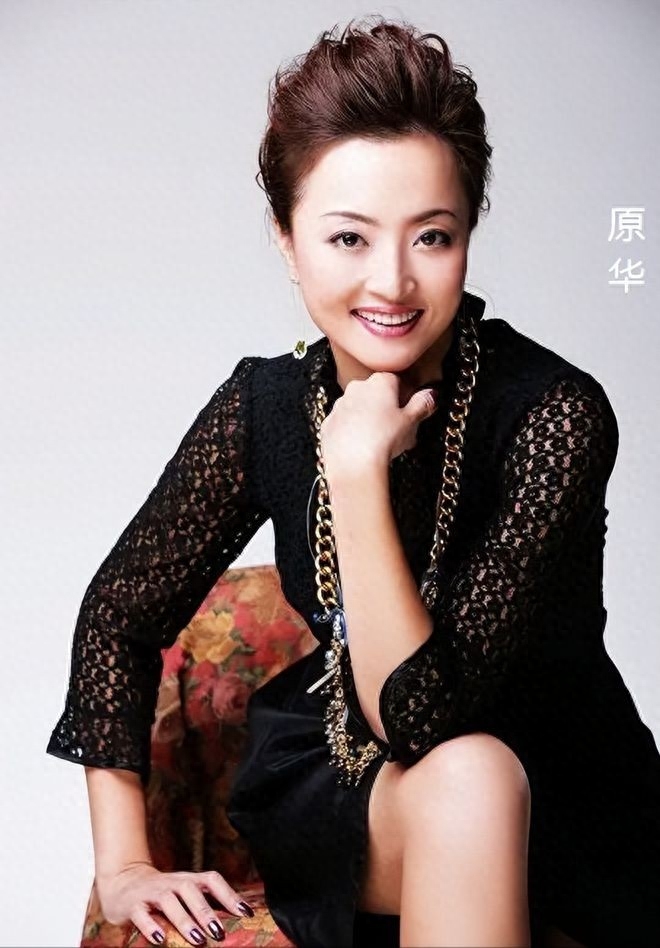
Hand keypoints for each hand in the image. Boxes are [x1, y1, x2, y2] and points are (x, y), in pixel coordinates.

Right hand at [97, 861, 254, 944]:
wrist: (123, 882)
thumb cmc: (162, 894)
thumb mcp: (183, 895)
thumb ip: (202, 904)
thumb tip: (234, 922)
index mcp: (188, 880)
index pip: (211, 880)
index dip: (229, 894)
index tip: (246, 913)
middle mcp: (172, 883)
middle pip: (190, 890)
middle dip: (206, 912)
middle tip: (219, 933)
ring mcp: (152, 892)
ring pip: (168, 901)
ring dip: (184, 920)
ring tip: (197, 940)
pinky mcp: (133, 905)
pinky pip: (142, 913)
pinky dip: (151, 925)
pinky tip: (160, 939)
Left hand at [320, 372, 437, 479]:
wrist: (353, 465)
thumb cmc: (383, 440)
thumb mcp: (412, 421)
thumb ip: (423, 404)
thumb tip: (431, 394)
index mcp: (380, 382)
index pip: (396, 382)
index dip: (405, 397)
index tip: (409, 412)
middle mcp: (356, 388)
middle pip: (376, 394)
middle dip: (386, 408)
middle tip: (397, 430)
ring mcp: (339, 405)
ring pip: (359, 408)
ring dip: (368, 419)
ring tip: (379, 442)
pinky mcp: (328, 423)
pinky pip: (344, 423)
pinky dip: (352, 431)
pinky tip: (362, 446)